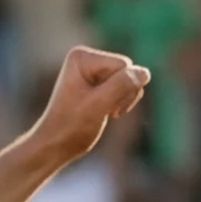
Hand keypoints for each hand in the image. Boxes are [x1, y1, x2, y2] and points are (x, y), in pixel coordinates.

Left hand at [29, 45, 150, 156]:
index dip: (122, 89)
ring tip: (105, 112)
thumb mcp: (99, 105)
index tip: (103, 107)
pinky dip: (121, 102)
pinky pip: (125, 86)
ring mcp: (92, 69)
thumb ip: (122, 86)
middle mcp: (87, 58)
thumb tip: (144, 72)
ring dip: (123, 100)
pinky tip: (106, 111)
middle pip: (128, 70)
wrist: (56, 144)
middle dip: (123, 94)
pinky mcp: (98, 81)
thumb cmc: (72, 126)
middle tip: (106, 111)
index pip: (123, 65)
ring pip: (129, 80)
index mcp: (82, 57)